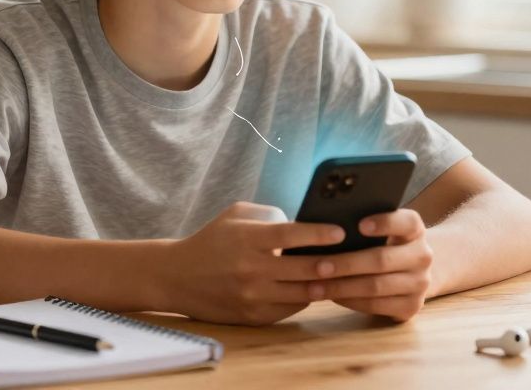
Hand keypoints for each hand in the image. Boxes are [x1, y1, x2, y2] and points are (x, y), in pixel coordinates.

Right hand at [158, 202, 344, 325]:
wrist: (178, 277)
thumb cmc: (213, 239)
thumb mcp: (236, 214)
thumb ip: (270, 215)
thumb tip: (304, 224)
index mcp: (247, 239)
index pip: (291, 235)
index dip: (319, 234)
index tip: (340, 232)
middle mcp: (251, 269)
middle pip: (303, 269)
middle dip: (332, 264)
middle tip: (352, 257)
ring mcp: (253, 296)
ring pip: (302, 293)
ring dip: (324, 284)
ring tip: (339, 275)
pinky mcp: (253, 316)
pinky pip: (291, 308)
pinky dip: (304, 298)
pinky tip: (314, 288)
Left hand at [311, 209, 433, 321]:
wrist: (412, 271)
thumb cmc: (384, 243)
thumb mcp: (383, 230)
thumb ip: (363, 224)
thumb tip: (323, 224)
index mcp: (415, 230)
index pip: (407, 222)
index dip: (384, 223)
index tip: (359, 225)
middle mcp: (423, 256)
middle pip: (382, 259)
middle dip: (346, 264)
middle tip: (318, 266)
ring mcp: (420, 284)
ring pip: (376, 286)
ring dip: (342, 287)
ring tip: (315, 286)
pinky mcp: (411, 307)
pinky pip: (376, 305)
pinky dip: (350, 301)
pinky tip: (331, 296)